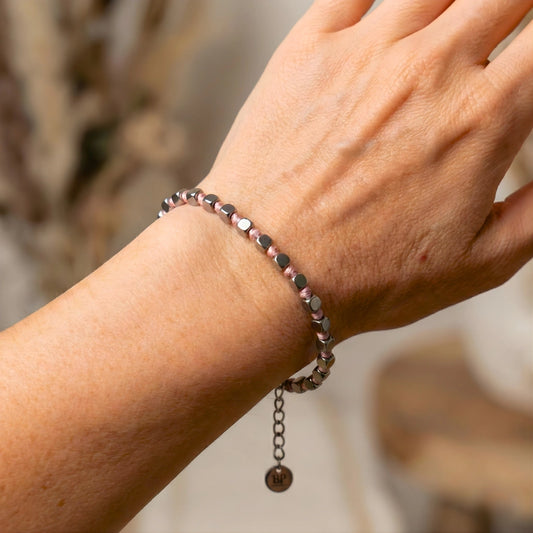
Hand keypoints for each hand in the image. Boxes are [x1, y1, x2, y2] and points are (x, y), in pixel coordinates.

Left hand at [201, 0, 532, 338]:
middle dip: (515, 7)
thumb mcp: (480, 264)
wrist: (266, 270)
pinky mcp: (307, 52)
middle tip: (503, 27)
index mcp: (483, 116)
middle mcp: (429, 69)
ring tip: (450, 27)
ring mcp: (363, 52)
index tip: (528, 66)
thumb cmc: (362, 276)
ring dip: (454, 1)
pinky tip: (388, 14)